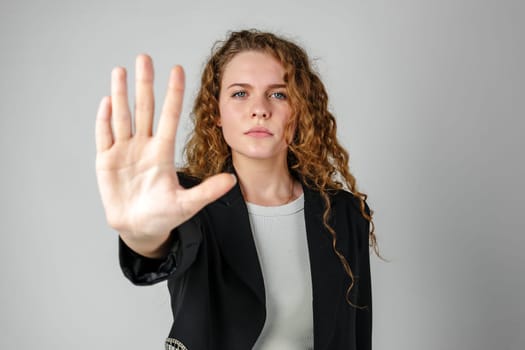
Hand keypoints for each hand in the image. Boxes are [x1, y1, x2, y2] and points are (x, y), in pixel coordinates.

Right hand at [95, 55, 235, 257]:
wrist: (139, 228)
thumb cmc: (164, 215)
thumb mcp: (187, 204)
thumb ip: (207, 192)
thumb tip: (233, 181)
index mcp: (163, 152)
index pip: (170, 117)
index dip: (173, 94)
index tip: (177, 70)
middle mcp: (144, 146)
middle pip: (144, 108)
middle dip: (145, 83)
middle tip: (145, 57)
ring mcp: (124, 151)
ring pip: (122, 116)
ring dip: (120, 93)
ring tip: (121, 70)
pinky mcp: (106, 161)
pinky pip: (104, 136)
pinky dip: (104, 120)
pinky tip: (106, 101)